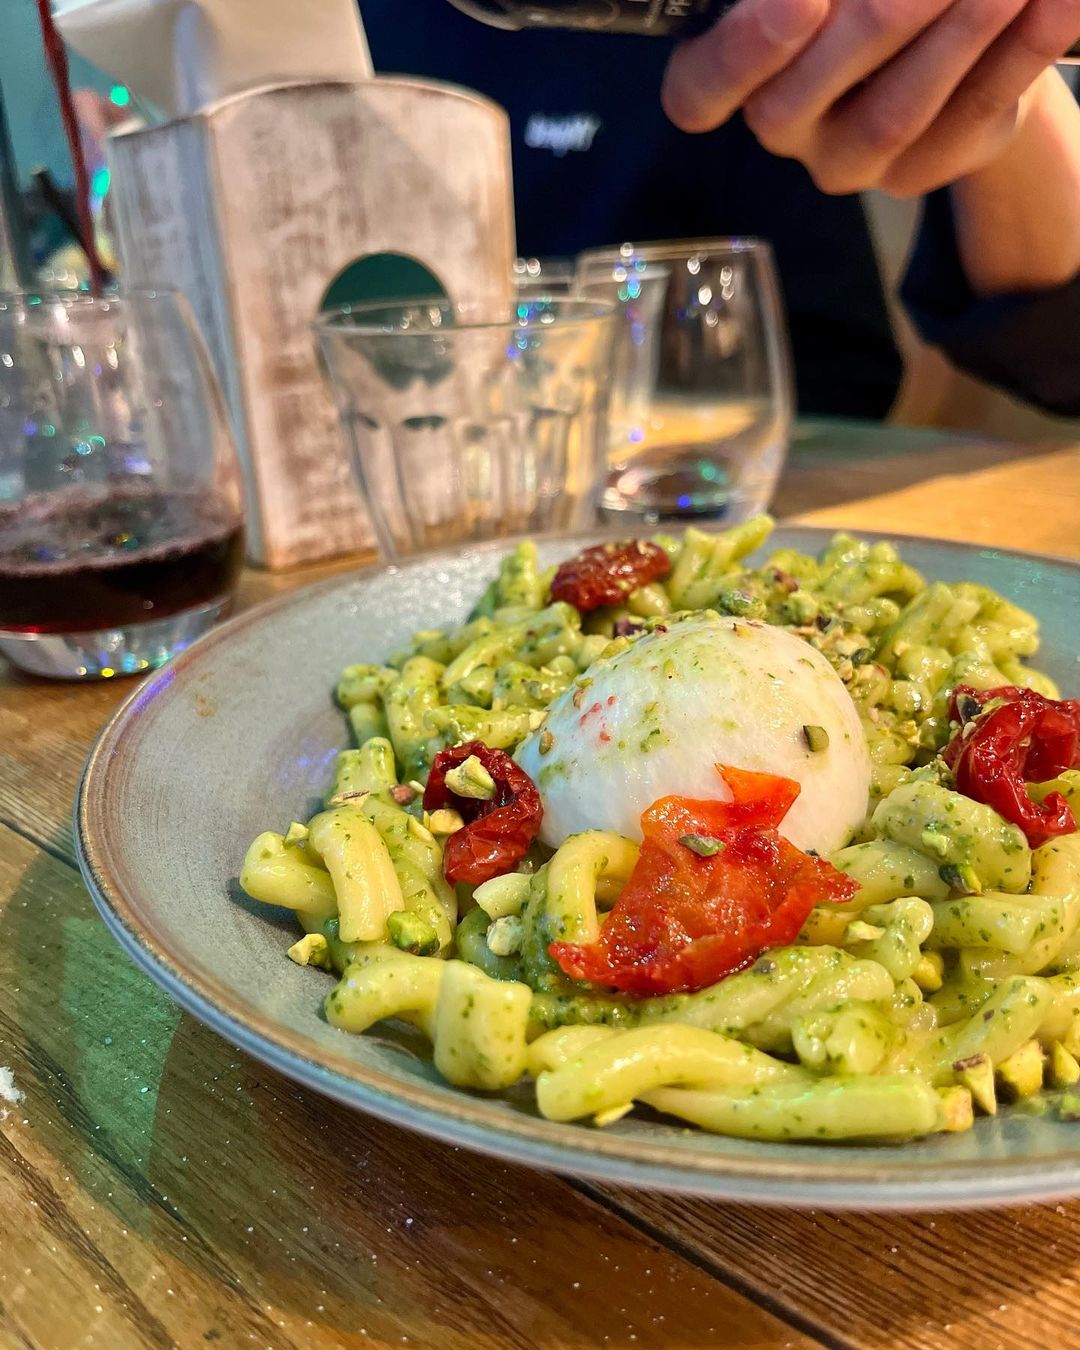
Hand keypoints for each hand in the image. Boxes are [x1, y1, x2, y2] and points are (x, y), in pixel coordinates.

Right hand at [662, 0, 1079, 196]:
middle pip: (805, 97)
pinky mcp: (923, 168)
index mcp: (732, 80)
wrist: (931, 43)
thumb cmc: (847, 1)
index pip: (699, 93)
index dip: (742, 54)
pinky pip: (973, 110)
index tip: (801, 2)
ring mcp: (852, 159)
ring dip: (954, 34)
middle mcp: (782, 126)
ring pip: (895, 109)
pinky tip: (1055, 3)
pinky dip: (1020, 51)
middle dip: (874, 23)